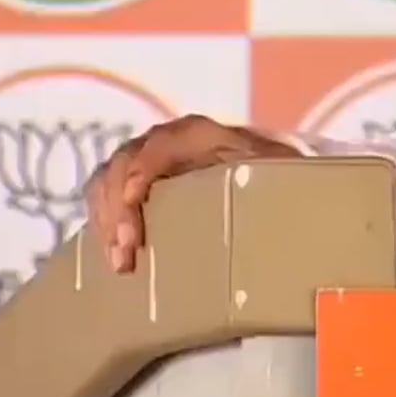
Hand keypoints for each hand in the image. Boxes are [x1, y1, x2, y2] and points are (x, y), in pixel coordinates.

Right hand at [86, 115, 301, 272]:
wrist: (282, 167)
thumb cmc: (287, 166)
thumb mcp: (291, 165)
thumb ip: (287, 168)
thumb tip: (290, 189)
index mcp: (207, 135)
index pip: (166, 139)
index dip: (145, 163)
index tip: (133, 195)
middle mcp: (172, 144)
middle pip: (128, 160)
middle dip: (118, 203)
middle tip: (127, 247)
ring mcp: (152, 164)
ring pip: (110, 179)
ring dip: (105, 218)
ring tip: (120, 261)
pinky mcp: (143, 187)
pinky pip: (107, 197)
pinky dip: (104, 225)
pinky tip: (114, 258)